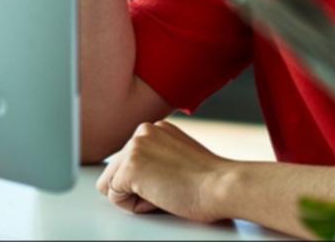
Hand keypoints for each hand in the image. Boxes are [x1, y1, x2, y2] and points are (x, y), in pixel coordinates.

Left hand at [95, 119, 237, 221]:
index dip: (148, 181)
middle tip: (170, 186)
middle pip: (116, 172)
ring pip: (112, 185)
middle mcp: (143, 131)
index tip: (173, 179)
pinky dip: (135, 206)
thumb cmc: (209, 181)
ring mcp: (135, 146)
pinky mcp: (130, 166)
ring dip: (136, 196)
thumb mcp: (178, 157)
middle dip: (137, 188)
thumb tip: (141, 173)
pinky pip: (115, 197)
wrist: (222, 186)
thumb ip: (157, 157)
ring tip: (166, 190)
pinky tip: (161, 195)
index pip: (130, 162)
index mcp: (156, 128)